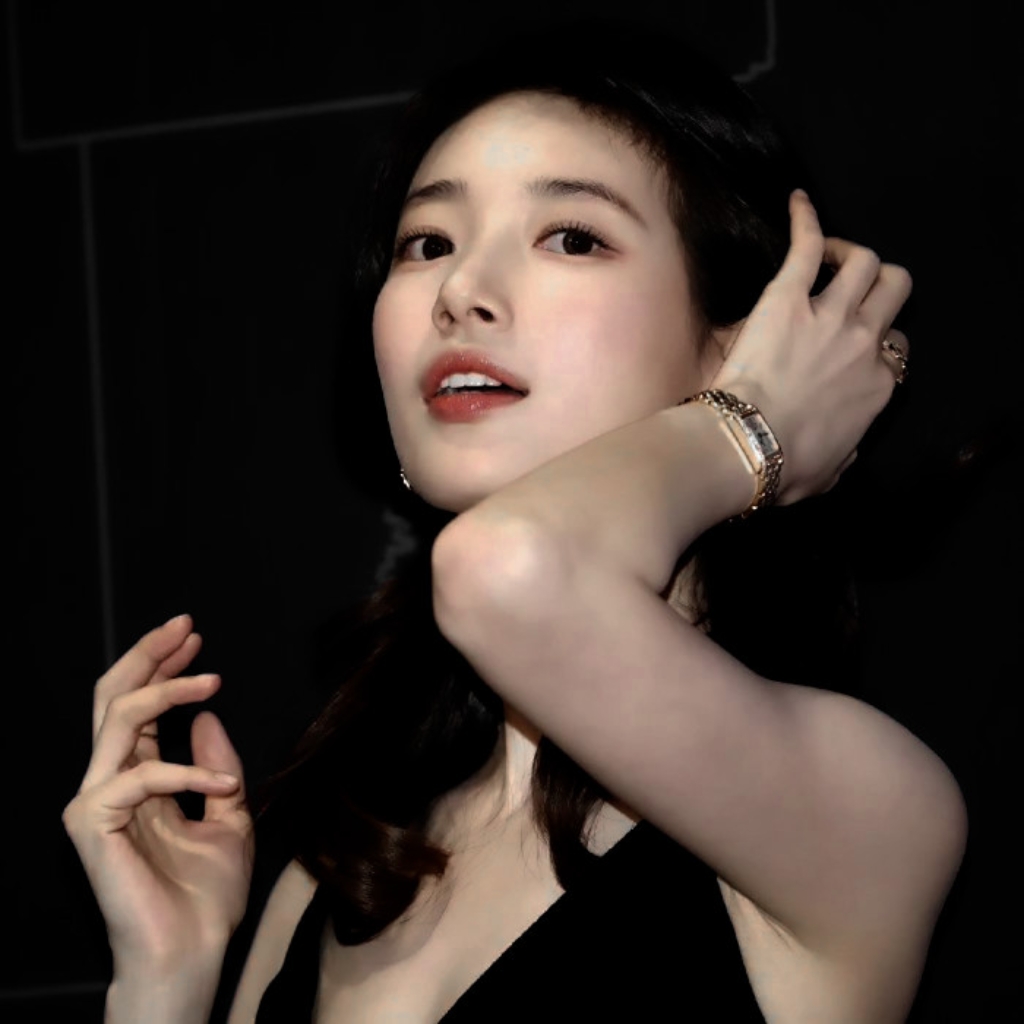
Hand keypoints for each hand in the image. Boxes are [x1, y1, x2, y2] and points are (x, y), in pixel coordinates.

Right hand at [63, 615, 252, 981]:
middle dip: (149, 655)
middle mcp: (110, 783)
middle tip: (187, 628)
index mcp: (139, 779)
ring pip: (118, 718)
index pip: (137, 707)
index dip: (161, 666)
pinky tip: (220, 780)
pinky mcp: (93, 824)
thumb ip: (218, 766)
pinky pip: (138, 775)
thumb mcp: (230, 816)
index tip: (194, 638)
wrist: (193, 951)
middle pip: (113, 697)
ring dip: (167, 690)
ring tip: (212, 680)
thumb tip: (209, 716)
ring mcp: (97, 802)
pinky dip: (185, 770)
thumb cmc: (206, 896)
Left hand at [711, 189, 911, 503]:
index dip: (878, 344)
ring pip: (866, 263)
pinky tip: (798, 203)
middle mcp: (865, 343)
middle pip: (894, 291)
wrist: (747, 446)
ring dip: (851, 254)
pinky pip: (807, 245)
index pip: (896, 351)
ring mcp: (830, 315)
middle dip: (881, 285)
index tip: (854, 349)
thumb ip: (844, 456)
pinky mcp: (787, 297)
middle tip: (852, 289)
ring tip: (829, 257)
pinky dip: (806, 219)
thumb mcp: (828, 474)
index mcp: (878, 388)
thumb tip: (843, 452)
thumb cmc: (782, 466)